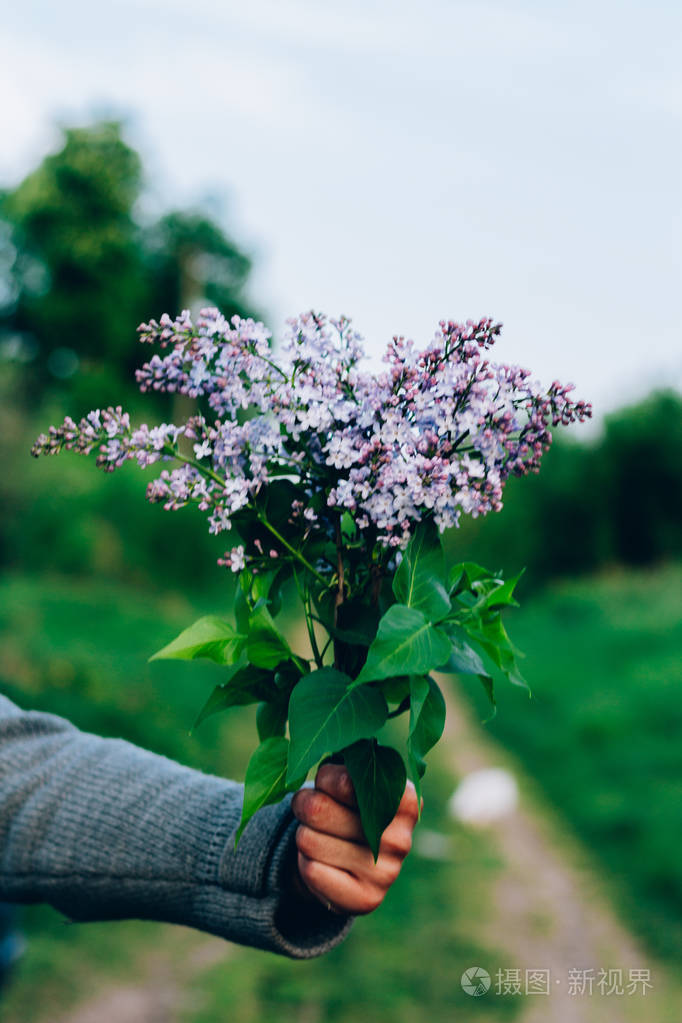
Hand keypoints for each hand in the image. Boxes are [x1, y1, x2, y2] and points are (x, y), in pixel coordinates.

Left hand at [290, 763, 418, 914]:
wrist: (349, 860)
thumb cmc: (346, 806)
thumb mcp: (350, 779)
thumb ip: (345, 769)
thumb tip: (336, 772)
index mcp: (404, 801)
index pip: (345, 781)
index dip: (325, 779)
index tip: (328, 783)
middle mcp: (401, 839)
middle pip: (318, 809)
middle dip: (305, 805)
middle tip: (314, 809)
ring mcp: (387, 874)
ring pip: (309, 839)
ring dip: (303, 834)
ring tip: (321, 836)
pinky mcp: (367, 901)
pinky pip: (312, 871)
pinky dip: (306, 863)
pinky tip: (324, 863)